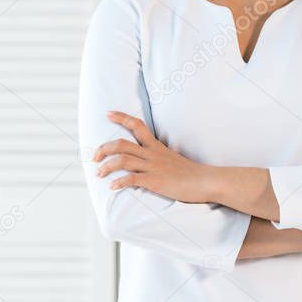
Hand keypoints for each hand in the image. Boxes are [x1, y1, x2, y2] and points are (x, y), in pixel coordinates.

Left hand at [93, 111, 210, 202]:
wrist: (206, 181)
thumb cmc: (191, 173)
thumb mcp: (173, 159)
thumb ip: (159, 157)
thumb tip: (147, 161)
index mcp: (156, 147)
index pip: (137, 126)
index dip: (121, 118)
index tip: (108, 113)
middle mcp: (152, 154)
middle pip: (122, 144)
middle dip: (104, 148)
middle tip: (94, 156)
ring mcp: (153, 167)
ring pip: (123, 160)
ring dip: (107, 166)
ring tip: (99, 173)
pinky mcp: (155, 181)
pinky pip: (132, 179)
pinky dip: (119, 182)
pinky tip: (113, 187)